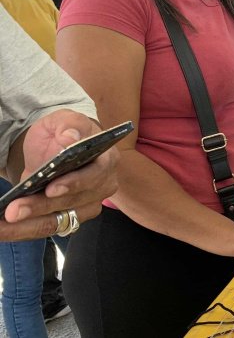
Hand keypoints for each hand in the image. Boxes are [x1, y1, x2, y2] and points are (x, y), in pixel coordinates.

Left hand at [1, 110, 119, 240]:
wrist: (59, 147)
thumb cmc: (66, 132)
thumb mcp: (66, 119)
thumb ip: (70, 124)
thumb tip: (70, 138)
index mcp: (106, 160)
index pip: (95, 175)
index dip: (74, 184)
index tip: (51, 189)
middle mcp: (102, 187)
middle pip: (73, 203)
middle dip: (40, 208)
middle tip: (12, 211)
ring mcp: (87, 205)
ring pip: (58, 221)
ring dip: (27, 226)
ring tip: (1, 226)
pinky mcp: (70, 217)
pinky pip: (47, 228)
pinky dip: (23, 230)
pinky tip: (3, 229)